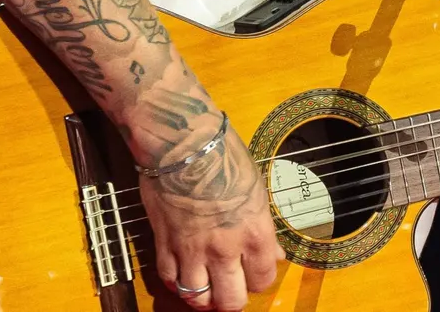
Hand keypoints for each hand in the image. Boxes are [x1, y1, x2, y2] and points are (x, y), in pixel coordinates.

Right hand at [137, 120, 283, 310]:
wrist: (182, 143)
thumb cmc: (224, 157)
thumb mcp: (256, 190)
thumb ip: (264, 228)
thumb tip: (274, 253)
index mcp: (255, 234)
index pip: (263, 280)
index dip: (259, 280)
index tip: (254, 274)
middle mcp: (225, 249)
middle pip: (231, 300)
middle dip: (232, 300)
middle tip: (229, 290)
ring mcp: (192, 249)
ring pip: (197, 298)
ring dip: (203, 298)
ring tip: (206, 288)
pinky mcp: (164, 243)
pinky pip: (169, 279)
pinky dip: (176, 282)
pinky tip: (182, 274)